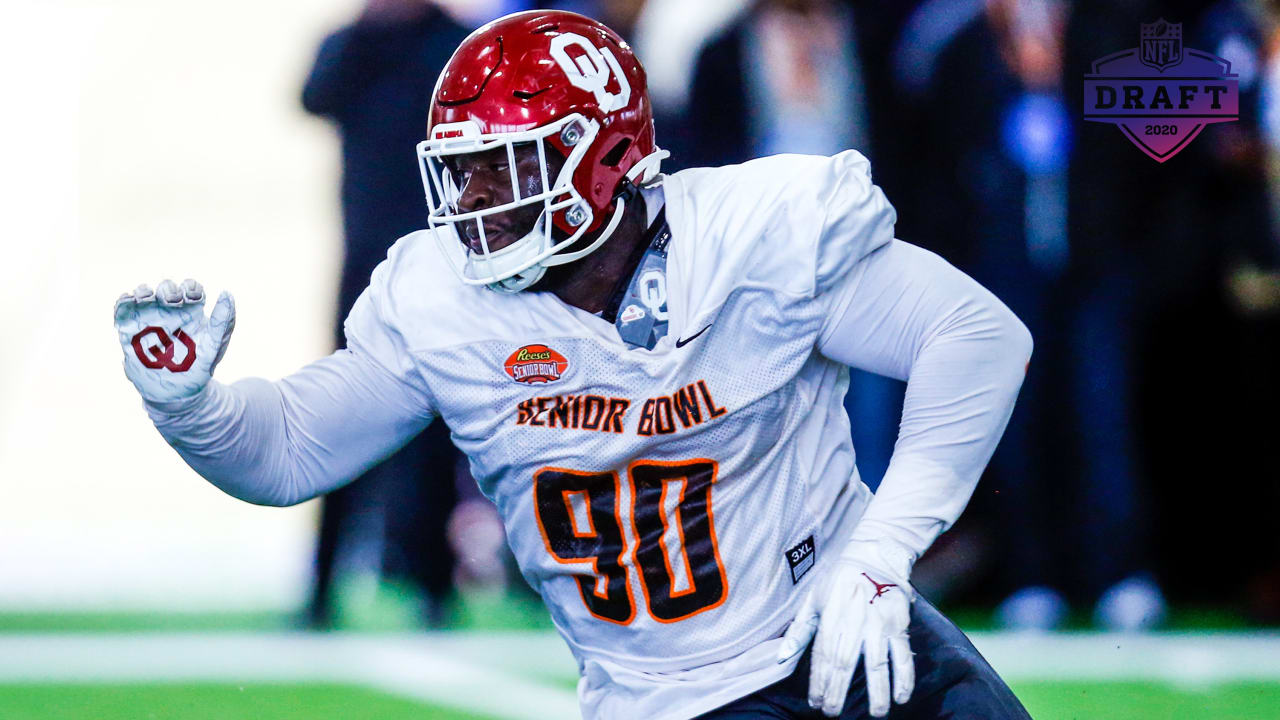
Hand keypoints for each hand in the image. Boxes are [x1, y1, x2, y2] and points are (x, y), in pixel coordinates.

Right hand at [114, 279, 235, 403]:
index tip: (192, 298)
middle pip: (167, 288)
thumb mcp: (214, 344)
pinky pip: (123, 307)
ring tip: (146, 298)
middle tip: (171, 302)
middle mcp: (170, 311)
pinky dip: (124, 300)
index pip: (191, 289)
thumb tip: (226, 293)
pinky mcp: (130, 327)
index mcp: (192, 312)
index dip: (190, 287)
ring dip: (144, 291)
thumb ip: (223, 320)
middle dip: (168, 289)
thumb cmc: (199, 367)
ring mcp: (149, 317)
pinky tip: (129, 301)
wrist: (174, 392)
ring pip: (144, 293)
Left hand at [777, 540, 914, 716]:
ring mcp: (878, 624)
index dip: (818, 682)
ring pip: (876, 664)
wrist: (874, 554)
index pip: (822, 656)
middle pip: (845, 664)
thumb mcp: (812, 599)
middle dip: (838, 692)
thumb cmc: (837, 580)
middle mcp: (853, 622)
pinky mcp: (899, 624)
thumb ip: (799, 630)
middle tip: (834, 712)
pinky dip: (904, 677)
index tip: (815, 702)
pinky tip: (901, 697)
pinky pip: (903, 654)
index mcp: (830, 617)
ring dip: (877, 692)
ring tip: (876, 714)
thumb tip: (781, 658)